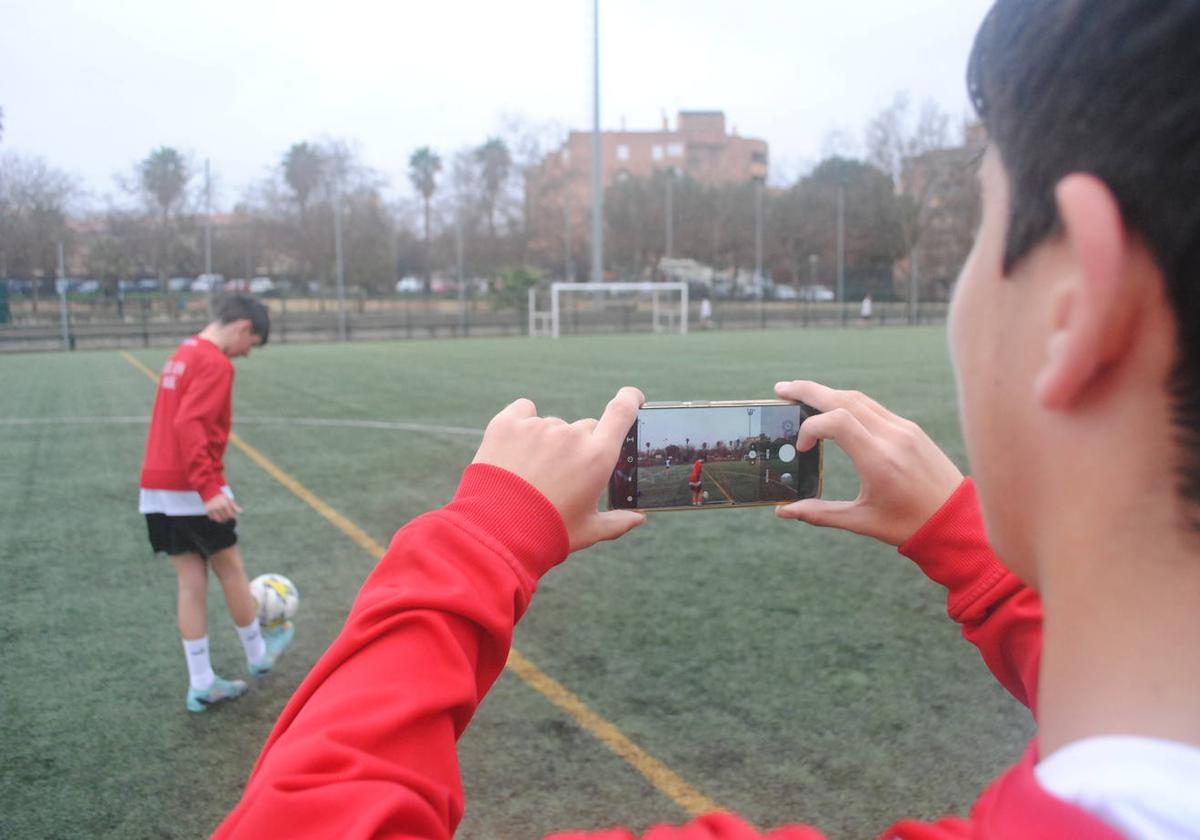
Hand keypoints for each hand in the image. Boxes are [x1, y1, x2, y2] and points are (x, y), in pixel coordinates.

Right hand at [205, 493, 242, 522]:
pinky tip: (217, 516)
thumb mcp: (229, 500)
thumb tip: (241, 511)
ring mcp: (213, 509)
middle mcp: (219, 507)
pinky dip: (215, 518)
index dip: (232, 516)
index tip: (232, 516)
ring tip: (223, 518)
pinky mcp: (208, 510)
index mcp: (225, 504)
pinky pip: (212, 518)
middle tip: (227, 517)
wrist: (211, 493)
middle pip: (225, 518)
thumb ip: (235, 506)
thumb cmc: (222, 497)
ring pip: (218, 519)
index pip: (230, 515)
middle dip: (227, 518)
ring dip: (221, 520)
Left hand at [472, 387, 646, 552]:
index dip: (630, 399)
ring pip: (552, 426)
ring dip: (548, 442)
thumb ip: (617, 522)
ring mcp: (538, 426)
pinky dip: (522, 423)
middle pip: (585, 429)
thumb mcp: (588, 531)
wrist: (494, 534)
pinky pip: (523, 410)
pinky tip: (515, 448)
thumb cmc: (547, 534)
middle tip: (563, 476)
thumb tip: (639, 519)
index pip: (623, 411)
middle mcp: (571, 435)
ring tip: (530, 475)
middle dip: (580, 447)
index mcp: (597, 457)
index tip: (632, 399)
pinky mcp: (507, 423)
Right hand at [773, 380, 963, 545]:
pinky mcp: (911, 429)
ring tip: (801, 395)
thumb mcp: (862, 521)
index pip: (836, 421)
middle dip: (808, 391)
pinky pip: (874, 407)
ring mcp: (904, 429)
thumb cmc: (910, 525)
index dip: (810, 428)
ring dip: (828, 393)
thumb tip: (784, 512)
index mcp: (879, 460)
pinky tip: (834, 409)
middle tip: (781, 389)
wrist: (958, 521)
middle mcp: (892, 436)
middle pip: (844, 398)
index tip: (802, 448)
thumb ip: (820, 513)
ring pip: (859, 398)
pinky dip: (848, 403)